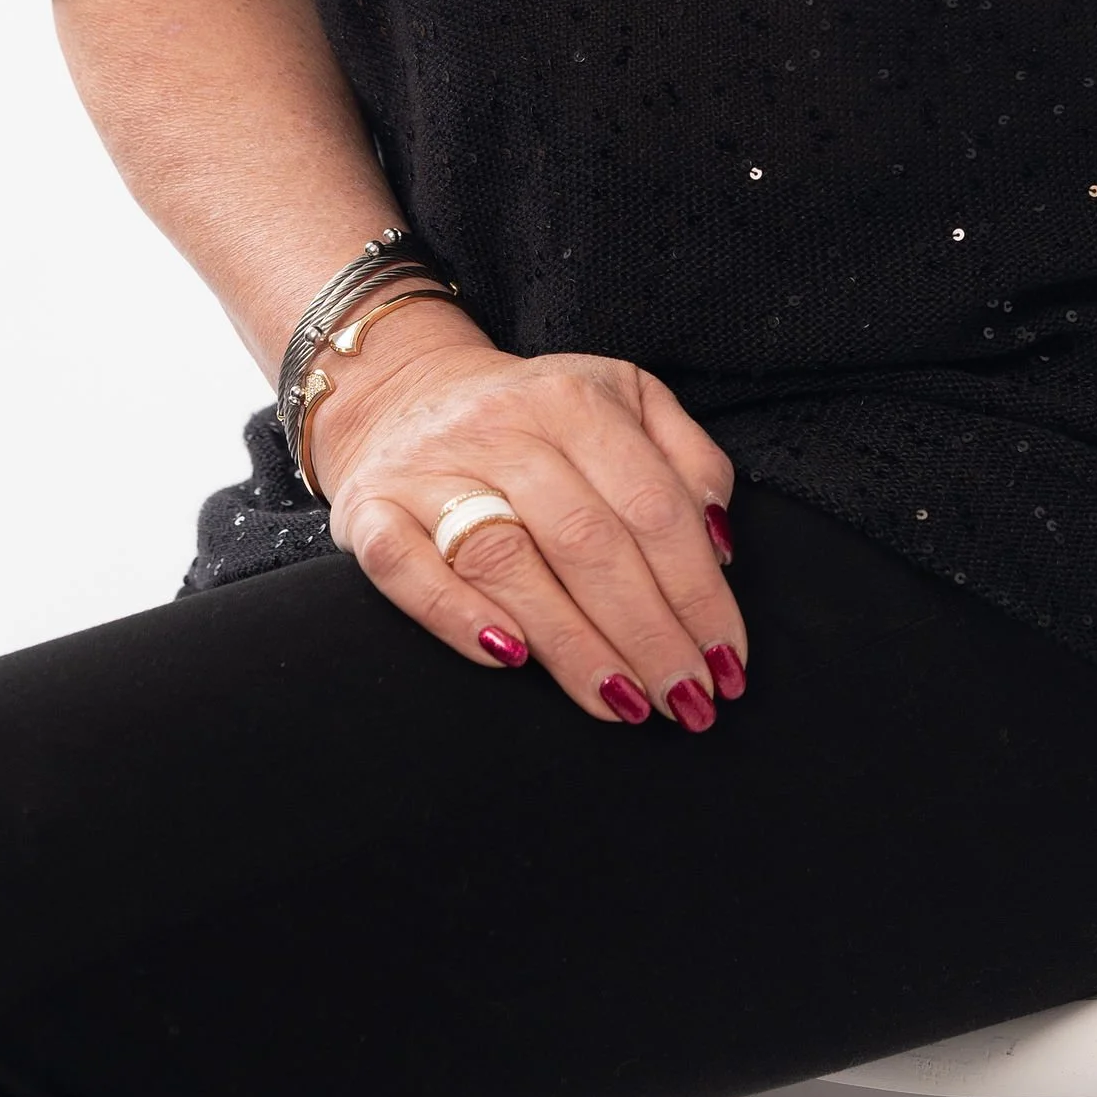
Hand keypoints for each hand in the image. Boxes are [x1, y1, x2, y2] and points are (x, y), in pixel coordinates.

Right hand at [306, 301, 746, 730]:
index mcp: (575, 400)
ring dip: (572, 644)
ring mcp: (430, 468)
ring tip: (623, 703)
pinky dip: (457, 617)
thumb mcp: (624, 402)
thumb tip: (720, 545)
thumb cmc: (535, 420)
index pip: (651, 506)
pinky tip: (510, 661)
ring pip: (507, 560)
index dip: (697, 590)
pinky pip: (407, 569)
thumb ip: (686, 460)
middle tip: (687, 700)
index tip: (727, 659)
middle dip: (647, 632)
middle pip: (587, 540)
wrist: (401, 392)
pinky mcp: (369, 509)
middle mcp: (502, 427)